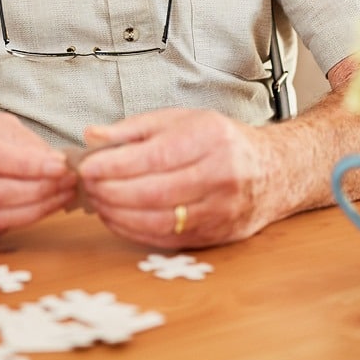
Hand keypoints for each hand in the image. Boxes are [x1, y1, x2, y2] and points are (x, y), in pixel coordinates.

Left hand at [77, 107, 274, 247]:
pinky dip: (136, 231)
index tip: (86, 167)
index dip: (115, 165)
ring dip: (120, 214)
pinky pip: (169, 239)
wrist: (273, 170)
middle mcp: (220, 176)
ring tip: (97, 202)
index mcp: (209, 139)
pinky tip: (116, 219)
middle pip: (155, 192)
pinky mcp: (217, 236)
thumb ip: (132, 129)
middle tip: (86, 186)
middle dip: (112, 191)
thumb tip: (92, 136)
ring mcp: (222, 210)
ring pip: (161, 220)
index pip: (155, 157)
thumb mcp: (178, 120)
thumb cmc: (218, 140)